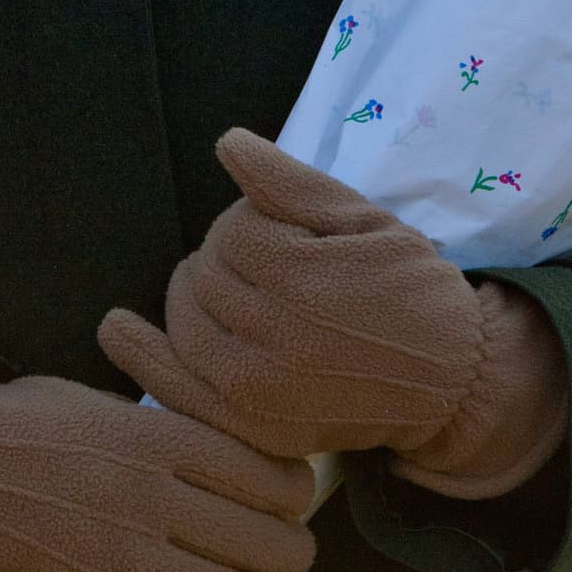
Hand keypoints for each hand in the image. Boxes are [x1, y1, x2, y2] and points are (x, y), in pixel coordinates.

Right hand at [0, 365, 315, 571]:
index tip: (289, 498)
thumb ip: (162, 424)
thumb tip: (219, 448)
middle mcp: (155, 498)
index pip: (269, 477)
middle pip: (272, 545)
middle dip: (287, 553)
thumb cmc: (21, 424)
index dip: (295, 494)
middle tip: (277, 551)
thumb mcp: (100, 400)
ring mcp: (131, 559)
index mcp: (157, 437)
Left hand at [100, 131, 566, 486]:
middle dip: (226, 257)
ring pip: (187, 323)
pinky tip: (119, 330)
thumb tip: (227, 142)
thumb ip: (290, 183)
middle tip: (265, 263)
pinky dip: (148, 357)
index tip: (285, 231)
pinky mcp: (257, 429)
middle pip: (204, 274)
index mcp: (301, 275)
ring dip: (196, 297)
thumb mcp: (363, 219)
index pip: (232, 230)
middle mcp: (273, 336)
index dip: (253, 221)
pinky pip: (182, 387)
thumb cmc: (411, 288)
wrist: (453, 382)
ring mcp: (261, 391)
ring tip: (231, 292)